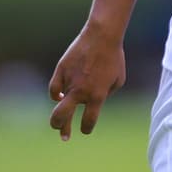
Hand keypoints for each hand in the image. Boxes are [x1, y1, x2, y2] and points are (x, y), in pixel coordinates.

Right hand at [48, 23, 126, 140]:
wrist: (102, 36)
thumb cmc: (114, 57)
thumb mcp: (118, 80)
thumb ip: (105, 94)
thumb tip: (93, 102)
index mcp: (97, 96)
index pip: (88, 121)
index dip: (86, 128)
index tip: (85, 128)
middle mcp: (81, 91)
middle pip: (62, 118)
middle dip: (61, 129)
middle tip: (64, 135)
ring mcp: (69, 81)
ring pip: (57, 104)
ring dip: (57, 115)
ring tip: (57, 122)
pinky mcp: (61, 70)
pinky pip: (54, 88)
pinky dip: (56, 94)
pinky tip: (59, 96)